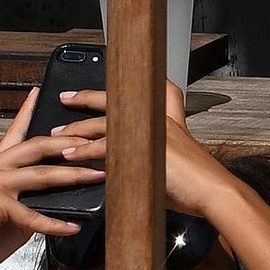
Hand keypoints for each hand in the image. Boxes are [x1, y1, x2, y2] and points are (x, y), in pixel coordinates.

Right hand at [0, 86, 106, 269]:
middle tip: (98, 140)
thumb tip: (62, 196)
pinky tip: (73, 227)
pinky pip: (33, 214)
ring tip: (98, 175)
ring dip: (74, 175)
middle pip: (36, 146)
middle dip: (71, 142)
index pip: (13, 132)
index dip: (27, 111)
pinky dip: (55, 223)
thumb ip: (30, 198)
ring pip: (41, 174)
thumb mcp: (10, 214)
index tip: (39, 92)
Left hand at [47, 80, 239, 217]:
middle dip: (87, 98)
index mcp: (170, 120)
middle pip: (116, 100)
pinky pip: (103, 147)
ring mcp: (149, 131)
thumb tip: (122, 169)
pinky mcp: (140, 148)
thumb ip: (147, 161)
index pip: (146, 91)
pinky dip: (83, 151)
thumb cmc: (197, 185)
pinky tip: (69, 154)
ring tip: (56, 134)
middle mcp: (159, 119)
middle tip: (66, 97)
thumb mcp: (170, 166)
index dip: (128, 83)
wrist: (213, 192)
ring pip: (103, 124)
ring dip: (76, 129)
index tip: (109, 78)